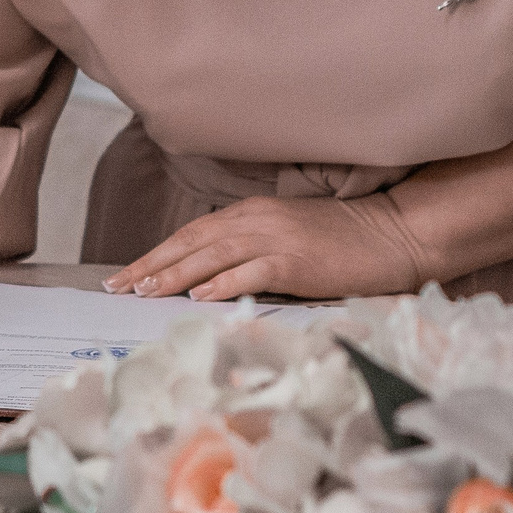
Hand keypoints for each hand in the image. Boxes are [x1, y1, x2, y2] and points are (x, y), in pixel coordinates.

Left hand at [107, 193, 426, 303]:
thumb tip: (212, 281)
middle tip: (117, 288)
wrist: (395, 233)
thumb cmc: (347, 242)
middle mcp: (257, 220)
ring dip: (174, 275)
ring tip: (143, 292)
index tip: (127, 275)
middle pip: (191, 243)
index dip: (157, 254)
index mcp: (253, 213)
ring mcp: (277, 238)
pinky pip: (250, 271)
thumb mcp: (291, 238)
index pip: (193, 234)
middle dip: (151, 265)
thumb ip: (253, 251)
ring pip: (212, 256)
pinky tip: (198, 298)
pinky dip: (222, 283)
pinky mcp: (296, 260)